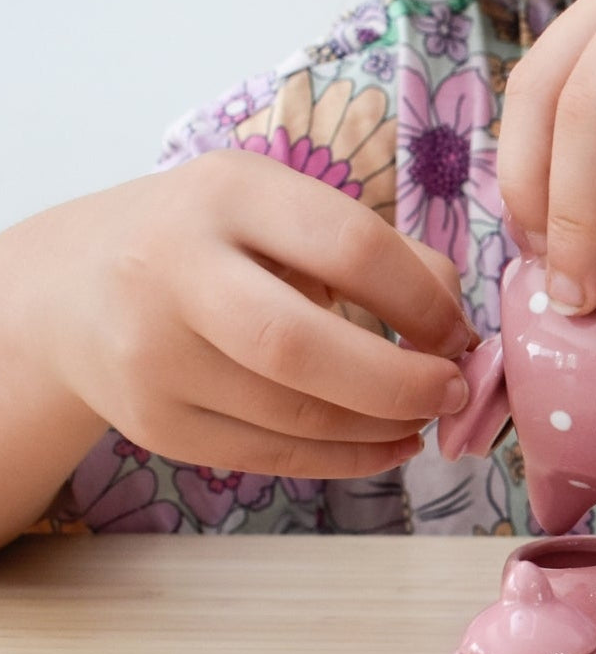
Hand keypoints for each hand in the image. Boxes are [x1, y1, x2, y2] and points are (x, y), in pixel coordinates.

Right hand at [4, 149, 475, 484]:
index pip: (350, 246)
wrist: (77, 293)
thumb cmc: (210, 244)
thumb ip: (378, 253)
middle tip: (453, 391)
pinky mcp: (158, 424)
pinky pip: (273, 455)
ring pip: (295, 415)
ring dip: (382, 427)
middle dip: (401, 382)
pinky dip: (348, 459)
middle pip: (302, 346)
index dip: (424, 301)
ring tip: (423, 418)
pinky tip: (387, 444)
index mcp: (228, 194)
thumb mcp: (280, 212)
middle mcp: (178, 270)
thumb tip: (461, 328)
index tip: (460, 334)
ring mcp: (157, 355)